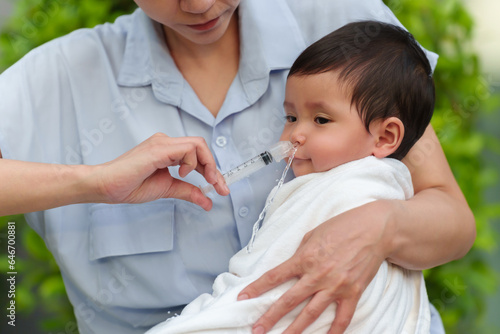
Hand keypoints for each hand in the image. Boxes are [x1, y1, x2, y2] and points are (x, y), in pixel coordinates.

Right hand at [93, 133, 228, 209]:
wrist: (107, 186)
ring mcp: (162, 143)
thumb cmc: (129, 185)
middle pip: (201, 147)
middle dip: (215, 168)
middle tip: (219, 187)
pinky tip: (183, 174)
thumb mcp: (168, 189)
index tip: (220, 187)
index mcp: (167, 150)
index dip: (213, 170)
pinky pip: (187, 149)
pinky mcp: (159, 149)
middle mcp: (166, 143)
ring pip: (197, 144)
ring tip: (206, 181)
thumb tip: (207, 201)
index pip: (198, 154)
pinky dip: (193, 163)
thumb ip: (188, 192)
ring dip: (207, 165)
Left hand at [237, 201, 393, 333]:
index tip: (243, 298)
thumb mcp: (313, 234)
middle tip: (256, 330)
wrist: (374, 229)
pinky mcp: (353, 292)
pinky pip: (342, 318)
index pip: (275, 276)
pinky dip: (333, 332)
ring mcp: (336, 286)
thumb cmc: (342, 227)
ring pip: (311, 313)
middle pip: (289, 300)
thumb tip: (291, 267)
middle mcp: (318, 274)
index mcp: (305, 257)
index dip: (257, 288)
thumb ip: (301, 253)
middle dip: (270, 317)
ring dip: (294, 330)